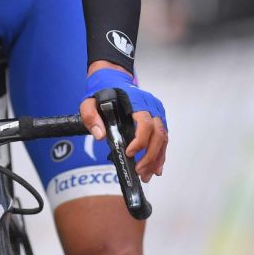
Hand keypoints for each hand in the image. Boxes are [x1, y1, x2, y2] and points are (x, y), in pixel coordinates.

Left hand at [79, 67, 167, 182]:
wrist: (113, 79)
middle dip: (151, 156)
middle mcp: (151, 106)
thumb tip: (100, 136)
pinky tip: (155, 168)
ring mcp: (157, 112)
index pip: (145, 123)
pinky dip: (160, 154)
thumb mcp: (89, 102)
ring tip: (146, 175)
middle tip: (139, 171)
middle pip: (159, 133)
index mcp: (136, 101)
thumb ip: (91, 116)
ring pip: (163, 138)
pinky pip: (163, 138)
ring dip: (156, 158)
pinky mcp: (158, 119)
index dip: (140, 140)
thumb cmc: (103, 91)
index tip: (129, 153)